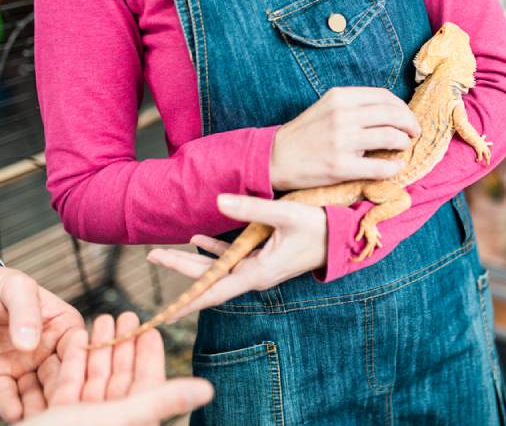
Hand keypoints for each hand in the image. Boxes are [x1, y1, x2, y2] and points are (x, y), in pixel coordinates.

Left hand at [0, 268, 82, 421]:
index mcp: (65, 326)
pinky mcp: (3, 376)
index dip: (78, 366)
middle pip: (60, 376)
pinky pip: (8, 394)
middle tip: (60, 408)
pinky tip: (16, 414)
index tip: (75, 381)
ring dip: (39, 406)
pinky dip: (12, 406)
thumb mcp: (15, 288)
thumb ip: (26, 311)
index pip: (77, 349)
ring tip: (40, 417)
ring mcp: (27, 366)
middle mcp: (50, 350)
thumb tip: (30, 341)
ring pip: (37, 391)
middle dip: (60, 393)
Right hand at [21, 313, 212, 425]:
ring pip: (96, 378)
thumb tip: (209, 390)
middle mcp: (109, 421)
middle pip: (121, 376)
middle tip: (126, 312)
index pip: (148, 382)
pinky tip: (76, 337)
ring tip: (104, 317)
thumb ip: (161, 400)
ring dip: (100, 347)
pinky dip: (74, 361)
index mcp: (129, 421)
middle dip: (123, 343)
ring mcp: (83, 420)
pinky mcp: (57, 417)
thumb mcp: (118, 417)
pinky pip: (69, 385)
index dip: (150, 354)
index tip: (152, 327)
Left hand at [147, 194, 326, 317]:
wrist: (344, 236)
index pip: (215, 290)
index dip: (188, 301)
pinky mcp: (265, 258)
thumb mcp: (285, 215)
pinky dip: (214, 251)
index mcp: (258, 272)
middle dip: (180, 268)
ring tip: (164, 253)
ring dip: (192, 260)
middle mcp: (255, 275)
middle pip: (209, 278)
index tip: (164, 312)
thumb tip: (218, 201)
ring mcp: (259, 267)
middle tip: (152, 256)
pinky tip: (198, 239)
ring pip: (218, 268)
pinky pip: (233, 258)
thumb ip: (251, 210)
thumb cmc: (320, 227)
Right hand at [270, 87, 419, 190]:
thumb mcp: (327, 107)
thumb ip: (355, 106)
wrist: (275, 158)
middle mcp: (342, 115)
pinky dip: (394, 167)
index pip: (385, 97)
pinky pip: (380, 166)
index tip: (407, 118)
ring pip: (391, 137)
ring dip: (404, 143)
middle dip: (410, 124)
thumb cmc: (305, 134)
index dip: (403, 107)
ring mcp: (342, 141)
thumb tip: (391, 112)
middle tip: (414, 133)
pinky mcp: (341, 166)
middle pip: (393, 115)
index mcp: (340, 97)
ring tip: (402, 147)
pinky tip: (395, 166)